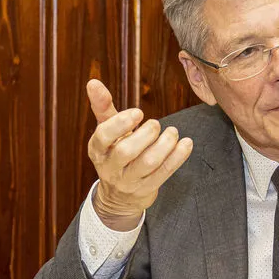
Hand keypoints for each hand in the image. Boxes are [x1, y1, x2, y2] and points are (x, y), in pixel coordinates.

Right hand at [85, 80, 193, 231]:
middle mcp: (110, 167)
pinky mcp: (146, 189)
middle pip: (126, 151)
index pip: (103, 136)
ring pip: (147, 163)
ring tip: (173, 132)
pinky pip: (164, 173)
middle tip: (155, 123)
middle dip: (145, 134)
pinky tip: (186, 143)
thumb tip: (92, 81)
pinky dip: (177, 157)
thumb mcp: (106, 131)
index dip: (120, 123)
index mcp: (98, 150)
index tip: (138, 112)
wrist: (119, 197)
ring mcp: (128, 181)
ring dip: (164, 145)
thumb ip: (102, 107)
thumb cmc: (115, 153)